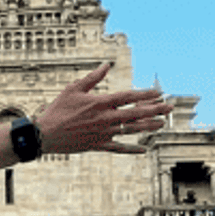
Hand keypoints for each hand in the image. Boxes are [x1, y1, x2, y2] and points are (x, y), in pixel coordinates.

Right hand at [37, 64, 170, 155]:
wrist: (45, 134)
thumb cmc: (57, 110)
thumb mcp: (73, 89)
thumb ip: (92, 78)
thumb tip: (106, 66)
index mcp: (100, 103)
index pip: (128, 97)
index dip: (145, 94)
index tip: (158, 92)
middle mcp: (105, 118)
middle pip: (136, 113)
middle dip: (155, 110)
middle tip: (170, 107)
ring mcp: (103, 133)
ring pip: (131, 130)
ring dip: (148, 127)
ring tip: (162, 124)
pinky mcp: (98, 146)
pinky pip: (119, 149)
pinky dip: (131, 149)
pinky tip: (143, 149)